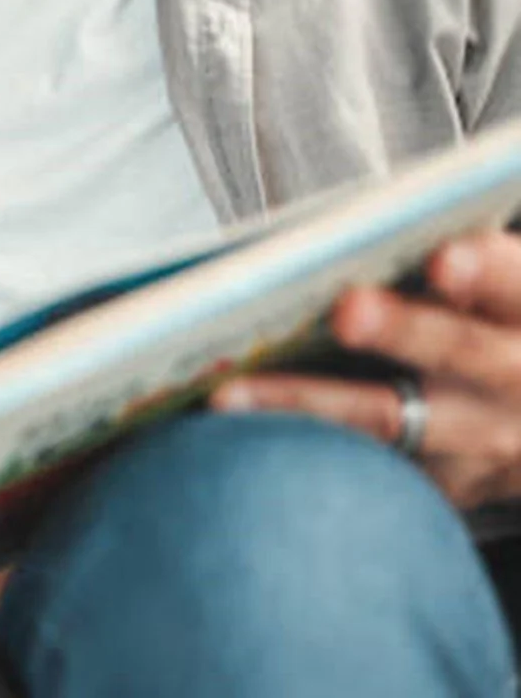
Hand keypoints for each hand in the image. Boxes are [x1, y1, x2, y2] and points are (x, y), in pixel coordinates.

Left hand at [215, 230, 520, 506]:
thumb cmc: (488, 322)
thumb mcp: (493, 288)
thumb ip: (446, 260)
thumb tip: (329, 233)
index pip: (510, 282)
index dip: (480, 269)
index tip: (440, 258)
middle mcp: (513, 378)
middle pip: (459, 350)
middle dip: (400, 330)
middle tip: (345, 311)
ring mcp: (480, 443)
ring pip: (385, 422)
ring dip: (302, 404)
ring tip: (227, 392)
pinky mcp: (435, 485)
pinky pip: (355, 465)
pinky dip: (290, 447)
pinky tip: (225, 432)